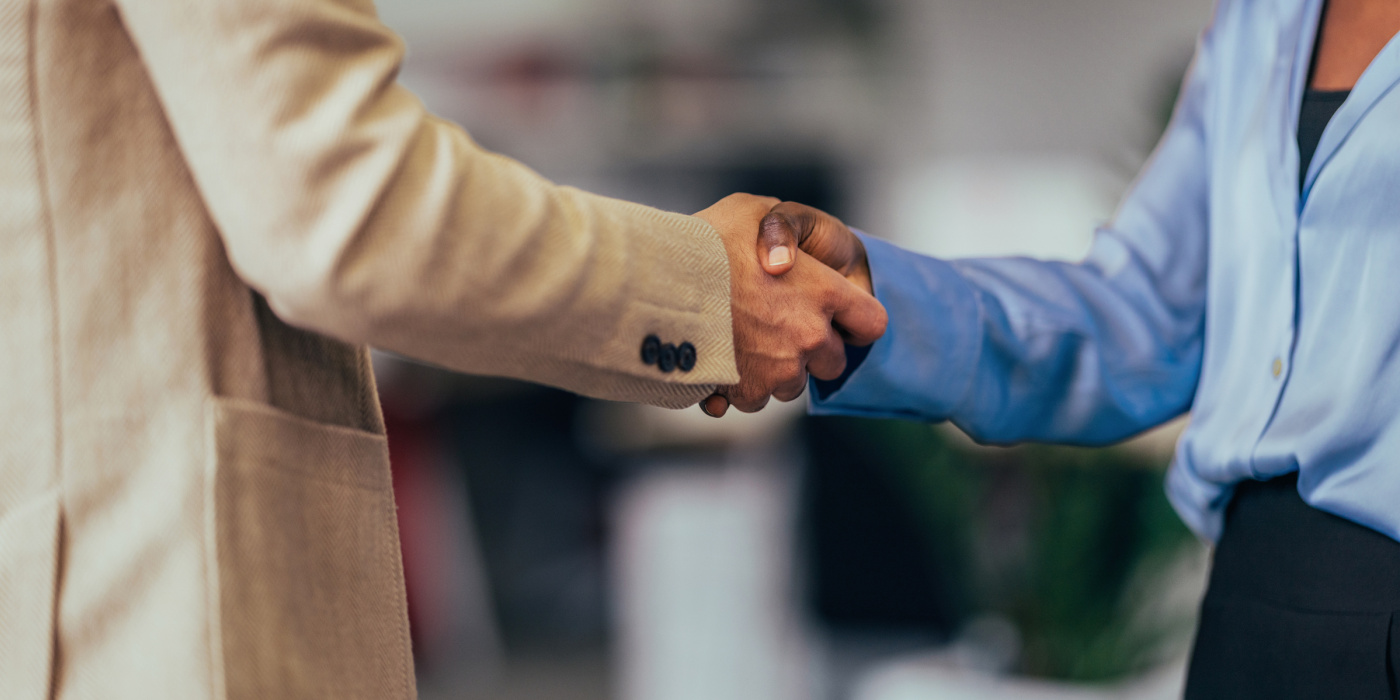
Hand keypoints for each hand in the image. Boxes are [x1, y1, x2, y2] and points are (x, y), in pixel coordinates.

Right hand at [694, 194, 886, 416]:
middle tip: (776, 328)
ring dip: (774, 370)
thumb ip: (782, 230)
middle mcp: (811, 335)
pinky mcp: (749, 391)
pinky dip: (738, 386)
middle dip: (810, 350)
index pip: (872, 322)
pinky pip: (753, 399)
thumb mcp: (752, 210)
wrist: (657, 282)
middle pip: (832, 362)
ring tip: (741, 342)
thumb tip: (784, 252)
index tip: (836, 318)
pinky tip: (719, 361)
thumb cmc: (705, 241)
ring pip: (792, 385)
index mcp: (826, 291)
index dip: (855, 321)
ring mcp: (781, 369)